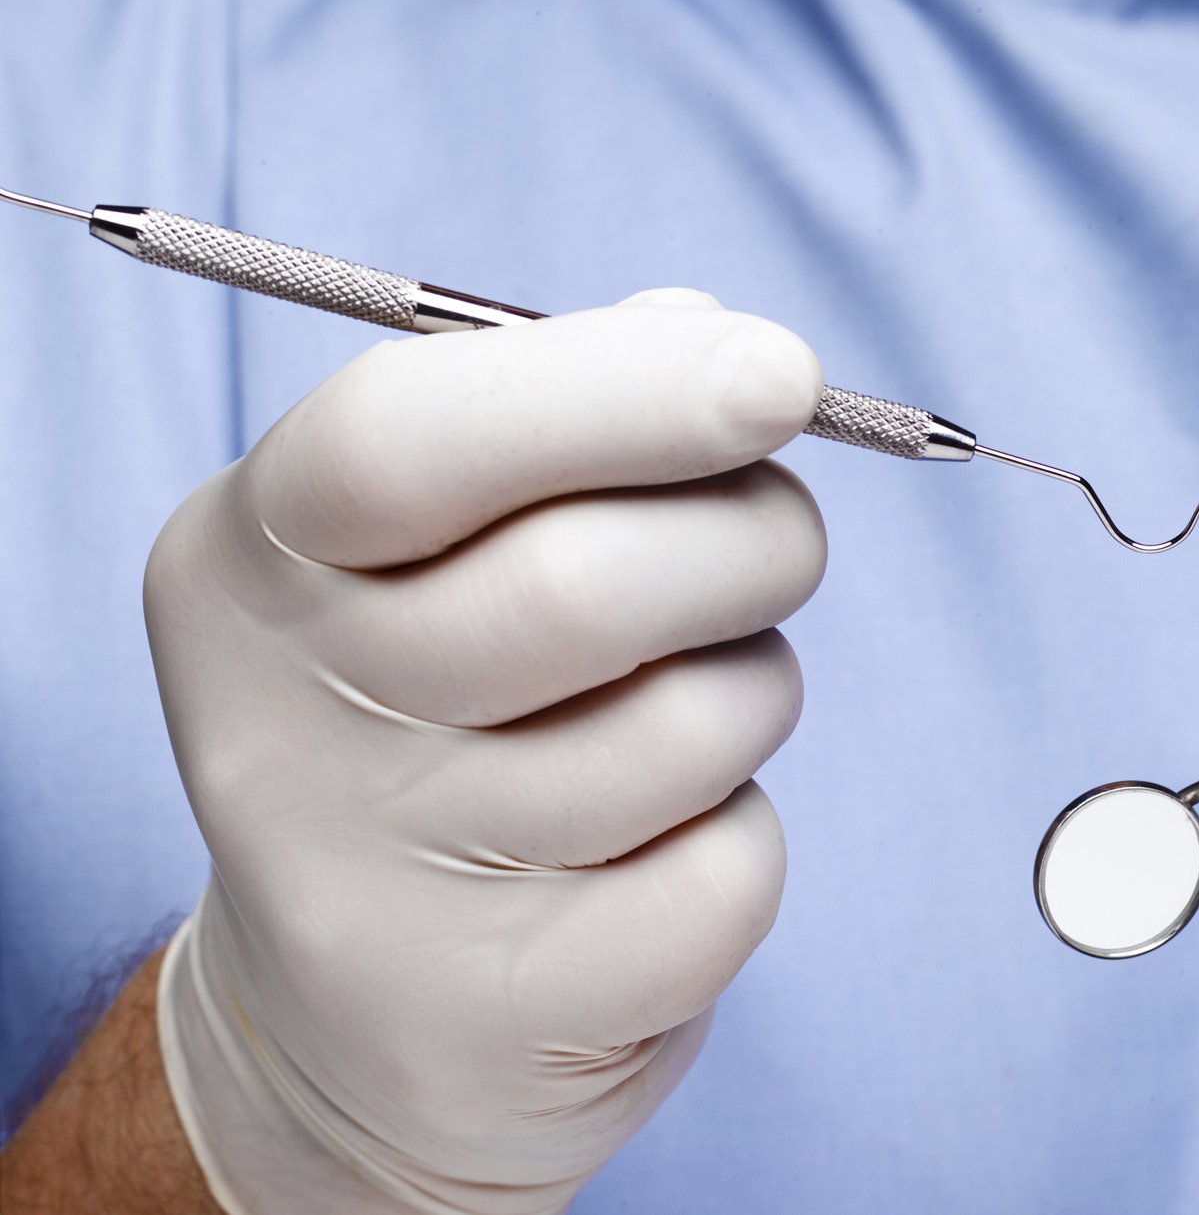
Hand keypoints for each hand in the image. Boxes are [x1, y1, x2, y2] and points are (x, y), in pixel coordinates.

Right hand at [147, 290, 826, 1212]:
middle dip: (752, 538)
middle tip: (776, 541)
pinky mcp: (500, 1015)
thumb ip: (562, 420)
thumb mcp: (430, 547)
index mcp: (252, 561)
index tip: (782, 373)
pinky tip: (663, 845)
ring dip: (753, 687)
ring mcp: (378, 889)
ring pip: (687, 728)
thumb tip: (717, 339)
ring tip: (695, 703)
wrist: (360, 1023)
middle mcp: (280, 724)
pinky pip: (726, 870)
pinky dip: (742, 834)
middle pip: (581, 586)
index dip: (622, 391)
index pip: (403, 440)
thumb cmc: (440, 718)